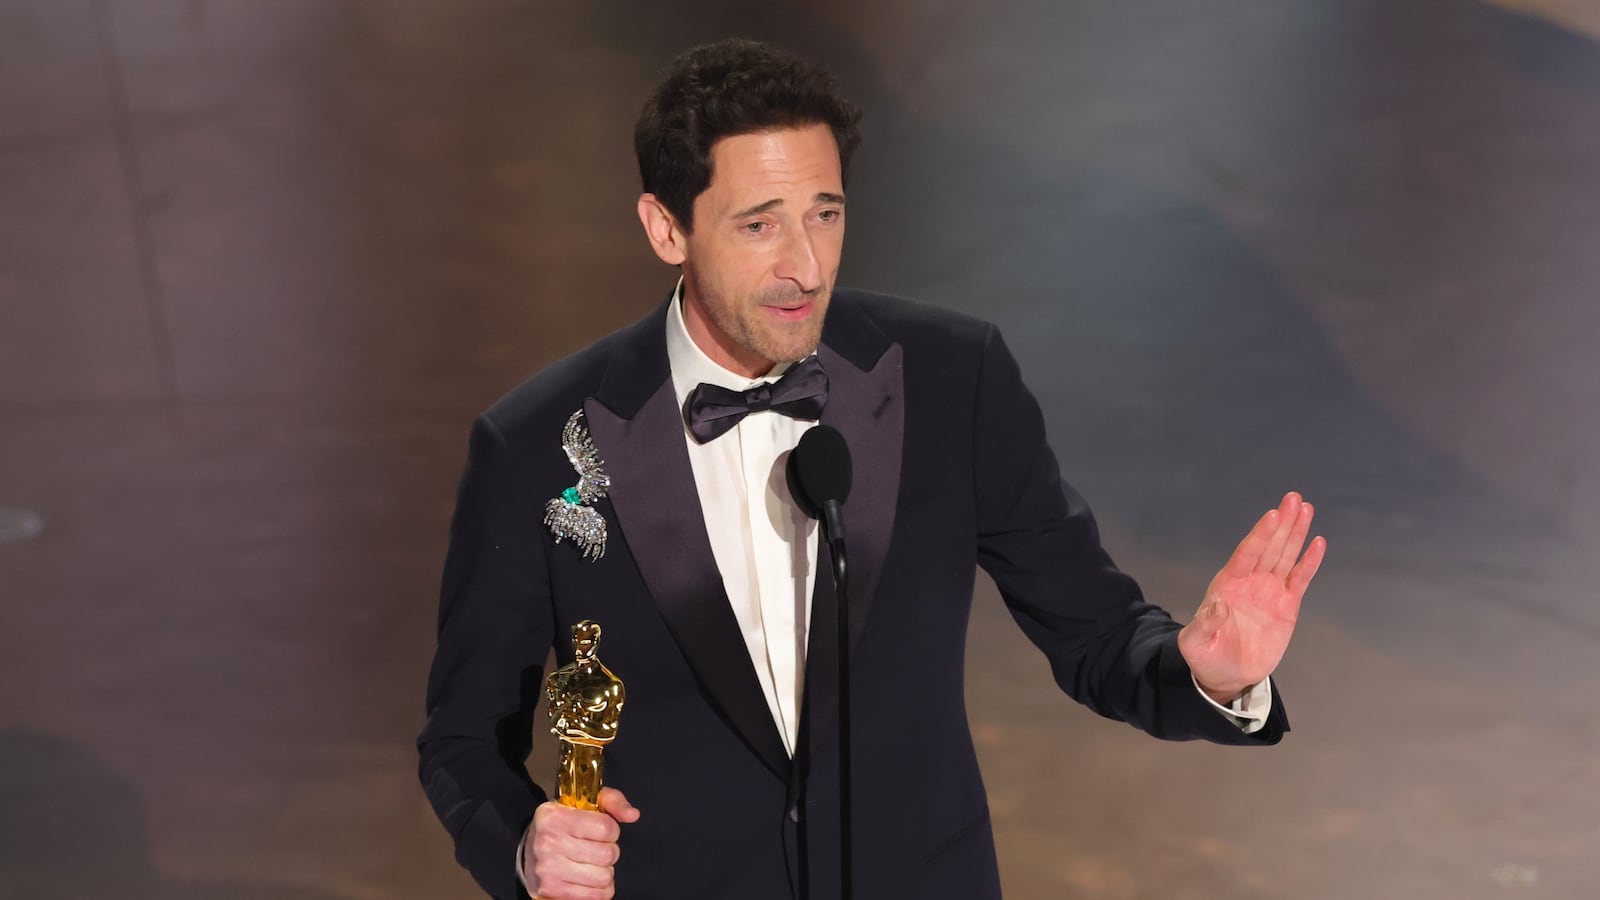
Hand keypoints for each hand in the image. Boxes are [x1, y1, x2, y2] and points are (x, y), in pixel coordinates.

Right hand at [524, 787, 640, 899]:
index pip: (606, 828)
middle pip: (607, 854)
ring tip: (590, 863)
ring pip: (604, 878)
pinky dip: (598, 890)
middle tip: (595, 848)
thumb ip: (612, 802)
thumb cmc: (562, 825)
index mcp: (555, 817)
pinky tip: (586, 879)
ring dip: (604, 872)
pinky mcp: (551, 891)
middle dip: (609, 852)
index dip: (611, 831)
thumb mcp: (584, 804)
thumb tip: (633, 815)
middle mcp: (548, 842)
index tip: (602, 831)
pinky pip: (595, 896)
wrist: (530, 849)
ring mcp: (548, 869)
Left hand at [1179, 492, 1325, 703]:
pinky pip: (1300, 579)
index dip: (1260, 535)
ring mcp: (1269, 591)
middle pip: (1269, 547)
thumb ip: (1204, 625)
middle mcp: (1250, 581)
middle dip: (1282, 523)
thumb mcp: (1195, 644)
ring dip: (1296, 533)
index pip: (1246, 554)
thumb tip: (1217, 605)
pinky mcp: (1286, 605)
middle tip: (1294, 497)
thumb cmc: (1205, 656)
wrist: (1227, 674)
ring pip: (1285, 556)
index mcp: (1227, 585)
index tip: (1272, 515)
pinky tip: (1318, 543)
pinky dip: (1309, 562)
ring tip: (1306, 508)